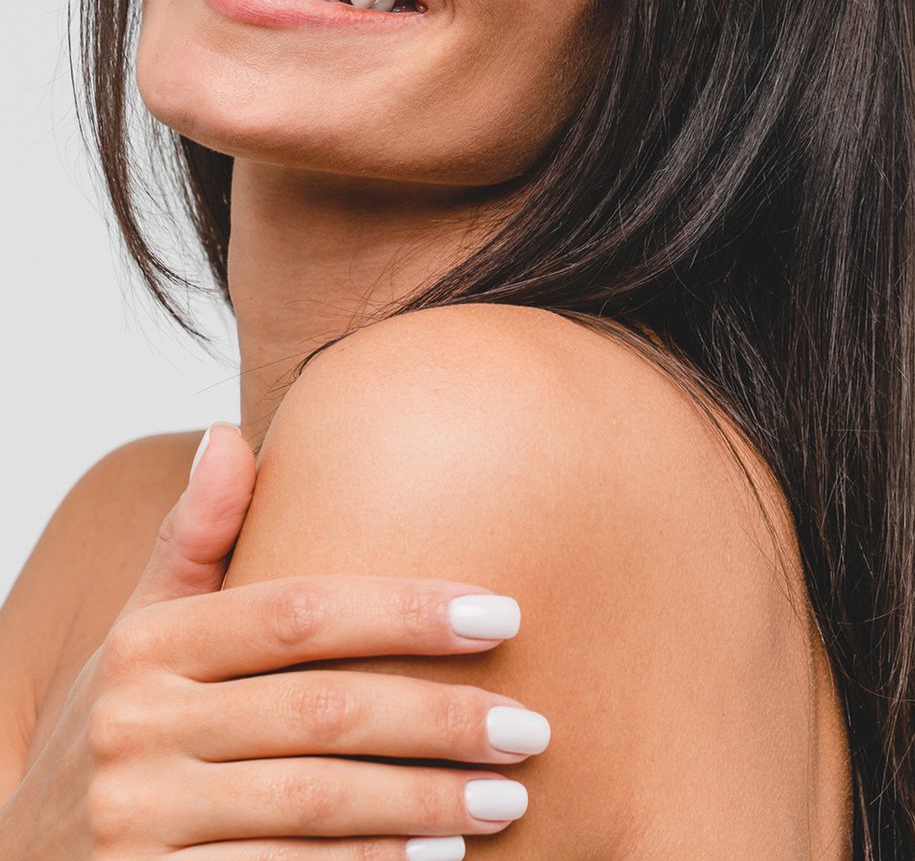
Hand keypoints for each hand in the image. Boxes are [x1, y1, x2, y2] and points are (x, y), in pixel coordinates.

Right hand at [0, 422, 547, 858]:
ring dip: (425, 804)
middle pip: (322, 713)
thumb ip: (194, 541)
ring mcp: (138, 823)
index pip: (299, 613)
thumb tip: (228, 432)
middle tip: (529, 728)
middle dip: (440, 719)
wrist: (30, 858)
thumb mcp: (142, 633)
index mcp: (148, 645)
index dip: (406, 611)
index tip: (502, 614)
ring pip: (316, 804)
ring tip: (509, 798)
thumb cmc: (123, 727)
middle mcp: (136, 728)